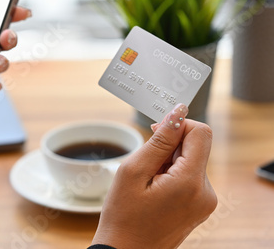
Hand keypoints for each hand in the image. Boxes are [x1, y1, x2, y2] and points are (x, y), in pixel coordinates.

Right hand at [91, 104, 216, 248]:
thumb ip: (159, 140)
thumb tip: (178, 112)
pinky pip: (190, 176)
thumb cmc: (123, 217)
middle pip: (195, 147)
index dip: (178, 125)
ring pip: (191, 161)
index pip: (200, 133)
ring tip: (148, 182)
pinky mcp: (200, 206)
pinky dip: (172, 174)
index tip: (155, 131)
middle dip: (169, 147)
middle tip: (145, 165)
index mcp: (190, 182)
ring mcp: (205, 202)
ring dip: (169, 162)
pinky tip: (154, 189)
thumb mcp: (134, 171)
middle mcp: (206, 192)